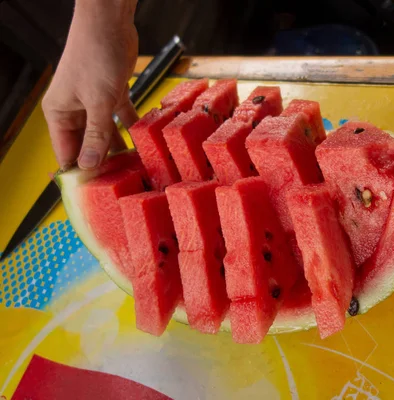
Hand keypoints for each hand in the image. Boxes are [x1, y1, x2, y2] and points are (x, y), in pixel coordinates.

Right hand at [42, 0, 138, 169]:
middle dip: (104, 163)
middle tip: (123, 184)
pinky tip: (144, 144)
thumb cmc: (95, 56)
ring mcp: (94, 103)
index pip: (67, 152)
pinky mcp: (113, 94)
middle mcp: (74, 110)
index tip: (97, 192)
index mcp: (59, 114)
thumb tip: (89, 165)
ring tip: (136, 170)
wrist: (109, 23)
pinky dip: (132, 130)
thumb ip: (96, 135)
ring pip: (107, 134)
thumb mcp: (98, 101)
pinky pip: (122, 118)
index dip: (81, 172)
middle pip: (88, 146)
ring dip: (121, 149)